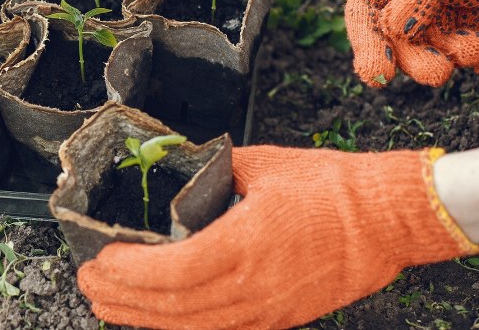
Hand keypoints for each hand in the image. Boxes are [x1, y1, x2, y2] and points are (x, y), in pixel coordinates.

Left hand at [77, 145, 478, 329]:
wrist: (390, 218)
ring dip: (142, 318)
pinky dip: (180, 326)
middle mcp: (253, 287)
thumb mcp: (261, 165)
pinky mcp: (278, 319)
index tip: (100, 259)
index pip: (171, 272)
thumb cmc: (334, 189)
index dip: (128, 272)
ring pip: (191, 327)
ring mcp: (266, 310)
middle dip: (120, 298)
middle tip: (88, 284)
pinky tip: (157, 318)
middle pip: (171, 308)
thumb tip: (177, 169)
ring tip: (108, 305)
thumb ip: (212, 172)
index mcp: (245, 244)